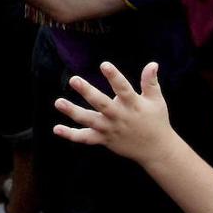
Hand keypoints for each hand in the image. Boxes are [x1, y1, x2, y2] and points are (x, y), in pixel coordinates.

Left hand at [53, 61, 179, 167]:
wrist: (155, 149)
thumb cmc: (156, 120)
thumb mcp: (156, 100)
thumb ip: (150, 82)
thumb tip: (152, 63)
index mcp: (133, 105)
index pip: (123, 88)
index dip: (114, 76)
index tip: (104, 65)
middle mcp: (119, 116)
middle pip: (101, 103)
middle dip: (87, 92)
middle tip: (74, 80)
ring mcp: (110, 129)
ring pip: (89, 120)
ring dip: (72, 112)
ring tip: (58, 102)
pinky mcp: (104, 139)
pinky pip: (85, 138)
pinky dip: (71, 135)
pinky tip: (56, 128)